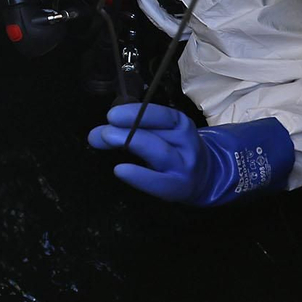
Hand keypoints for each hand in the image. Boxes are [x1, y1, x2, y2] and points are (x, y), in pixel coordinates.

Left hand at [88, 104, 293, 205]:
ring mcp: (183, 166)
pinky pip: (158, 182)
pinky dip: (138, 175)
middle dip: (128, 129)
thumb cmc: (174, 150)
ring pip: (159, 152)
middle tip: (103, 131)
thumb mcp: (159, 133)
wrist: (206, 177)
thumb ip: (130, 130)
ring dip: (131, 143)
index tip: (111, 115)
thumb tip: (95, 134)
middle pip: (158, 132)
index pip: (161, 114)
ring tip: (106, 140)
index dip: (135, 113)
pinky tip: (120, 170)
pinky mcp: (177, 187)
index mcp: (180, 124)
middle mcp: (185, 142)